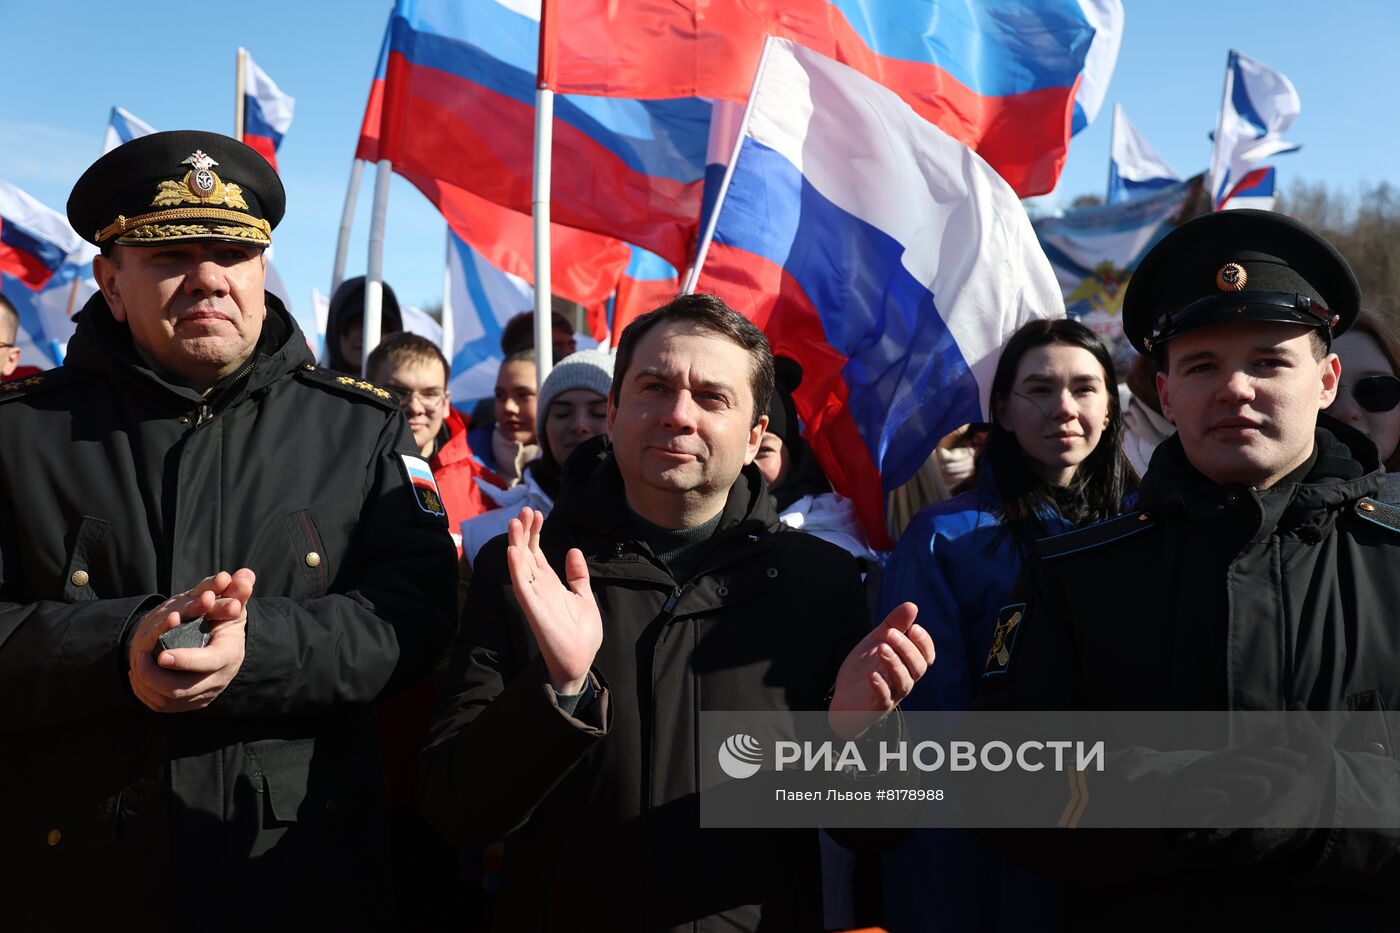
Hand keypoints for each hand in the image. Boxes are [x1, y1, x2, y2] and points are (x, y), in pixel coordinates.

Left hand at [127, 569, 254, 712]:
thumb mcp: (233, 603)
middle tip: (138, 658)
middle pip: (183, 688)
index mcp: (229, 654)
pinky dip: (147, 693)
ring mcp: (205, 693)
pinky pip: (165, 706)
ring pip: (170, 700)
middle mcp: (219, 678)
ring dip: (147, 684)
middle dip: (155, 676)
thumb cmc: (226, 620)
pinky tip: (139, 677)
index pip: (208, 662)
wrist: (227, 646)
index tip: (162, 655)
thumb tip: (245, 575)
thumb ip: (238, 590)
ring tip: (135, 665)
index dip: (185, 660)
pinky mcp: (192, 702)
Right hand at [506, 507, 601, 695]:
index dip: (535, 533)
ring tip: (515, 522)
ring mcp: (534, 597)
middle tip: (525, 510)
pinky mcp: (534, 609)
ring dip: (516, 544)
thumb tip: (573, 550)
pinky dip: (516, 568)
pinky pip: (522, 586)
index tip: (537, 513)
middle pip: (526, 554)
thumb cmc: (581, 634)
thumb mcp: (584, 597)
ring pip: (521, 566)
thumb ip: (578, 575)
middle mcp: (538, 588)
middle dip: (525, 532)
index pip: (537, 553)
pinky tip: (513, 551)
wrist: (580, 661)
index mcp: (550, 584)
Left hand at [829, 603, 932, 738]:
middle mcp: (903, 681)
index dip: (924, 643)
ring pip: (904, 683)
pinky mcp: (875, 707)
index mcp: (907, 665)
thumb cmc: (865, 669)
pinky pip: (884, 699)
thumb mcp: (877, 641)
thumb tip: (912, 605)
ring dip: (895, 664)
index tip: (914, 628)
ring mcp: (891, 695)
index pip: (926, 656)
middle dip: (906, 649)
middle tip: (891, 633)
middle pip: (917, 668)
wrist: (844, 699)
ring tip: (882, 648)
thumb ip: (894, 624)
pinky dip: (880, 686)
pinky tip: (872, 674)